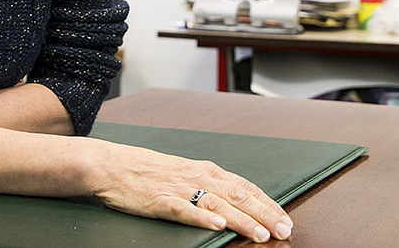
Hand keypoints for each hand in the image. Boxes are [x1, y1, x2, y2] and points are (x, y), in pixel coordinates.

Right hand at [92, 143, 292, 243]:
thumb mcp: (185, 172)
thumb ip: (210, 185)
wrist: (112, 164)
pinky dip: (201, 217)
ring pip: (217, 204)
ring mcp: (178, 188)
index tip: (286, 217)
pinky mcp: (159, 199)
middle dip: (264, 214)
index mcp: (205, 170)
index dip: (267, 203)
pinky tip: (217, 225)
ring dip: (241, 220)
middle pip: (237, 195)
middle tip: (284, 229)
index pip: (245, 186)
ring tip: (260, 233)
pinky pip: (183, 210)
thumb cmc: (148, 170)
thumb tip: (238, 201)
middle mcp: (196, 176)